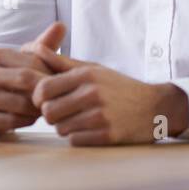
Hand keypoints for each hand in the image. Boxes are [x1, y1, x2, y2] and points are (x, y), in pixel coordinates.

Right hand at [0, 22, 66, 136]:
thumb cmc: (13, 79)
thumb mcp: (25, 61)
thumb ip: (43, 45)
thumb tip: (61, 25)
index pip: (31, 62)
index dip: (49, 74)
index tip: (59, 83)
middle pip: (25, 81)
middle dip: (44, 91)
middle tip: (56, 98)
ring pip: (21, 104)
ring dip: (37, 108)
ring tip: (43, 107)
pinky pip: (13, 122)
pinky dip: (27, 121)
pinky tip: (30, 117)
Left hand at [23, 38, 188, 144]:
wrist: (155, 107)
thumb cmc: (117, 86)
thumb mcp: (92, 69)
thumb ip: (62, 62)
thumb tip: (34, 48)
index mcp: (85, 75)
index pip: (43, 89)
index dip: (38, 97)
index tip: (44, 100)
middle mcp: (92, 94)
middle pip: (48, 112)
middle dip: (50, 114)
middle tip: (60, 112)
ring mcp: (101, 116)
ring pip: (60, 128)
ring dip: (64, 127)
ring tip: (76, 119)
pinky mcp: (108, 136)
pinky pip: (75, 141)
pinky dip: (77, 137)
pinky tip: (87, 130)